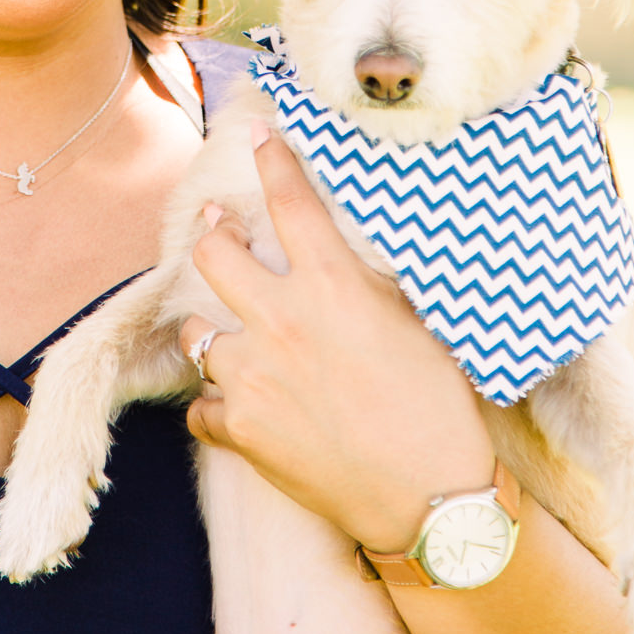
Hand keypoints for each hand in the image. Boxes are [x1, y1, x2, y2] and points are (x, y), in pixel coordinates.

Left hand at [181, 124, 493, 551]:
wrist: (428, 498)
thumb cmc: (437, 408)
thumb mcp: (416, 325)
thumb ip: (371, 285)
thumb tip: (358, 256)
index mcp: (333, 286)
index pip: (291, 201)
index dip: (272, 160)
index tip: (258, 135)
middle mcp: (283, 321)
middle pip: (214, 254)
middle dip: (213, 233)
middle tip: (218, 229)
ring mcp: (253, 376)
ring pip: (196, 334)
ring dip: (210, 332)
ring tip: (224, 335)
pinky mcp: (240, 428)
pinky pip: (202, 406)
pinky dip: (216, 407)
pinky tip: (236, 409)